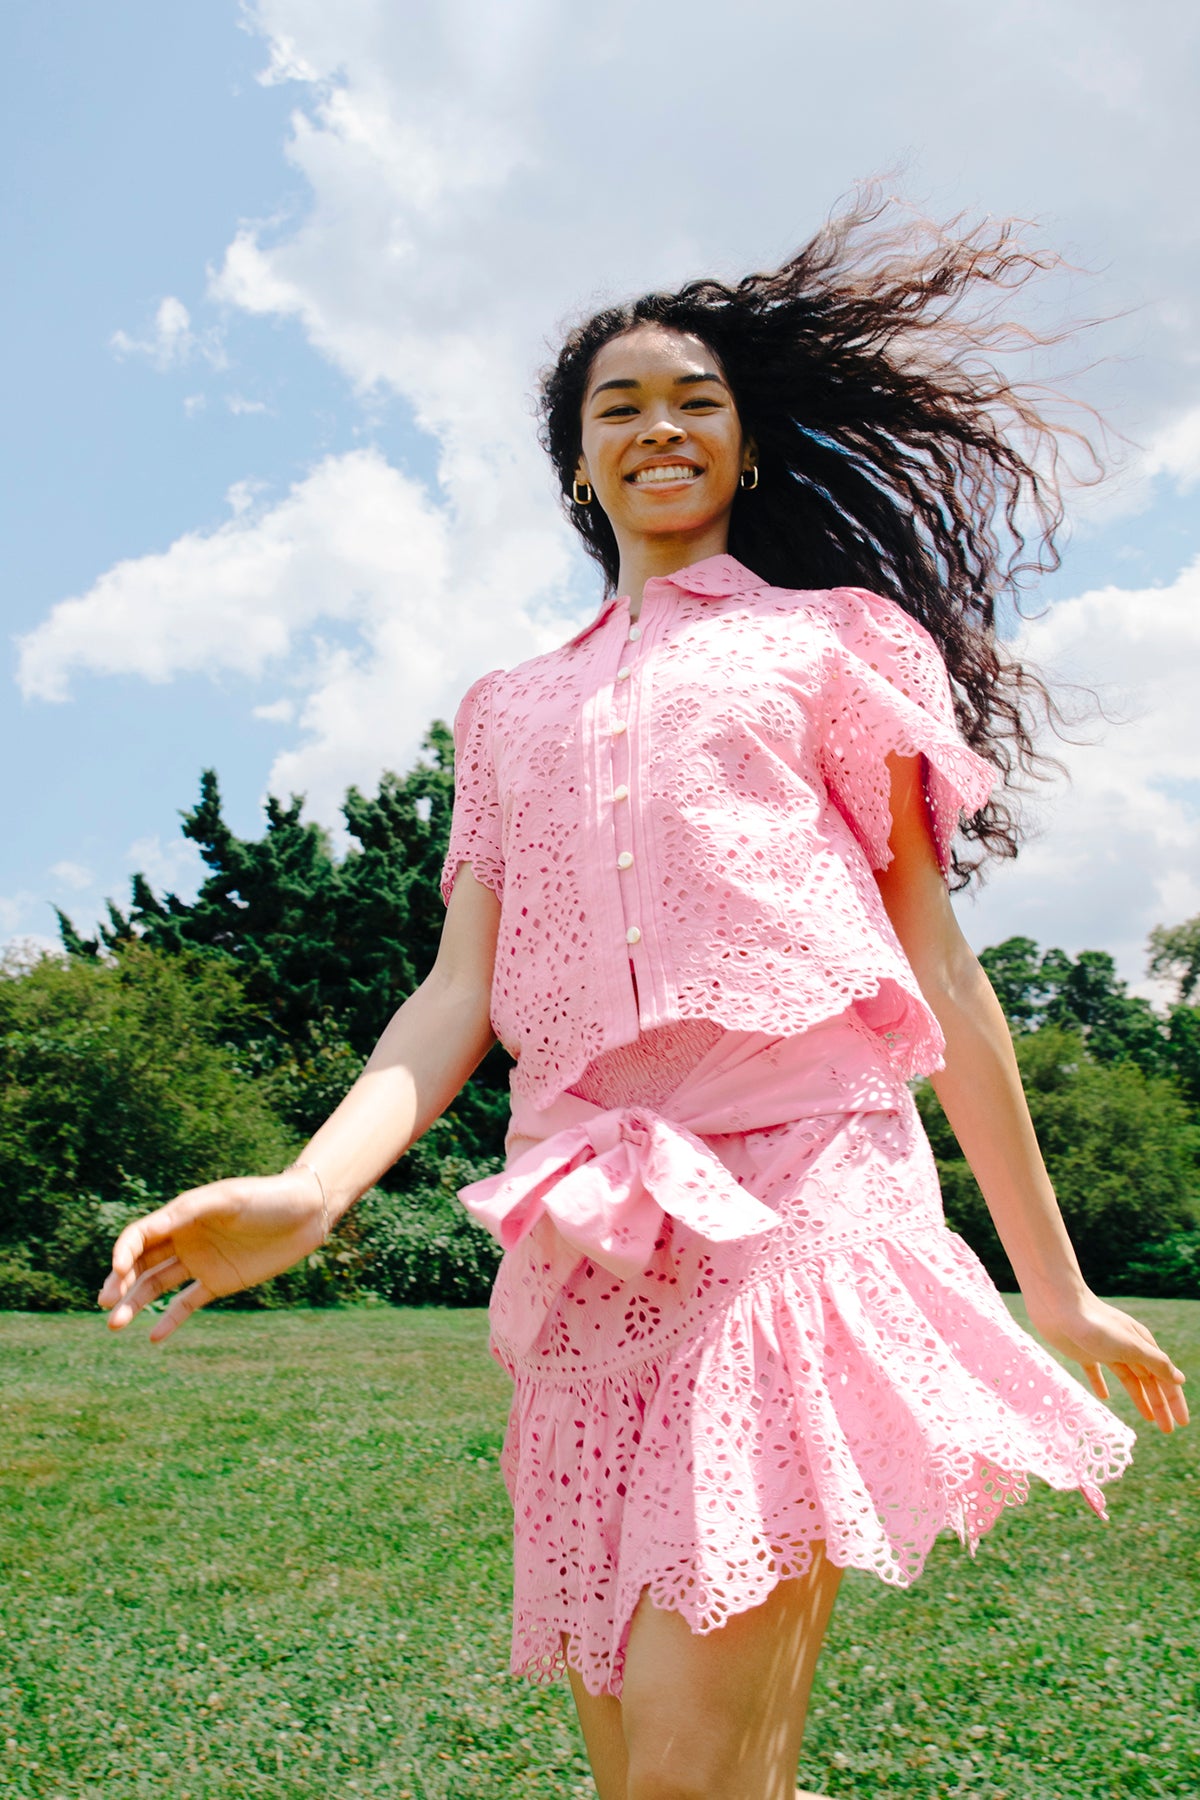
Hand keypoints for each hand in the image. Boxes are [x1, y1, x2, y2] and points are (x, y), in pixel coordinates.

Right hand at [98, 1168, 326, 1342]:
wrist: (306, 1213)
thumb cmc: (265, 1198)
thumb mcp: (228, 1199)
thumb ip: (190, 1211)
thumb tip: (151, 1228)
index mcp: (181, 1215)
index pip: (140, 1236)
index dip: (123, 1254)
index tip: (118, 1274)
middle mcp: (184, 1239)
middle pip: (141, 1264)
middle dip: (119, 1283)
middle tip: (105, 1305)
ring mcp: (200, 1262)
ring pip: (157, 1285)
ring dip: (135, 1304)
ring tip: (114, 1325)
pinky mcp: (219, 1282)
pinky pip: (187, 1303)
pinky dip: (169, 1320)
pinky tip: (152, 1337)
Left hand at [1023, 1286, 1188, 1433]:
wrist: (1058, 1306)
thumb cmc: (1096, 1325)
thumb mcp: (1130, 1347)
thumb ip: (1155, 1363)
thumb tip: (1179, 1379)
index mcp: (1142, 1345)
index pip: (1165, 1377)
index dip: (1175, 1400)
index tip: (1182, 1423)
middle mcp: (1127, 1348)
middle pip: (1149, 1381)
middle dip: (1160, 1404)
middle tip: (1167, 1430)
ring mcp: (1105, 1350)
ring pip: (1129, 1379)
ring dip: (1140, 1398)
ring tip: (1149, 1419)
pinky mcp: (1084, 1352)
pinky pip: (1096, 1372)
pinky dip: (1101, 1384)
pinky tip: (1103, 1397)